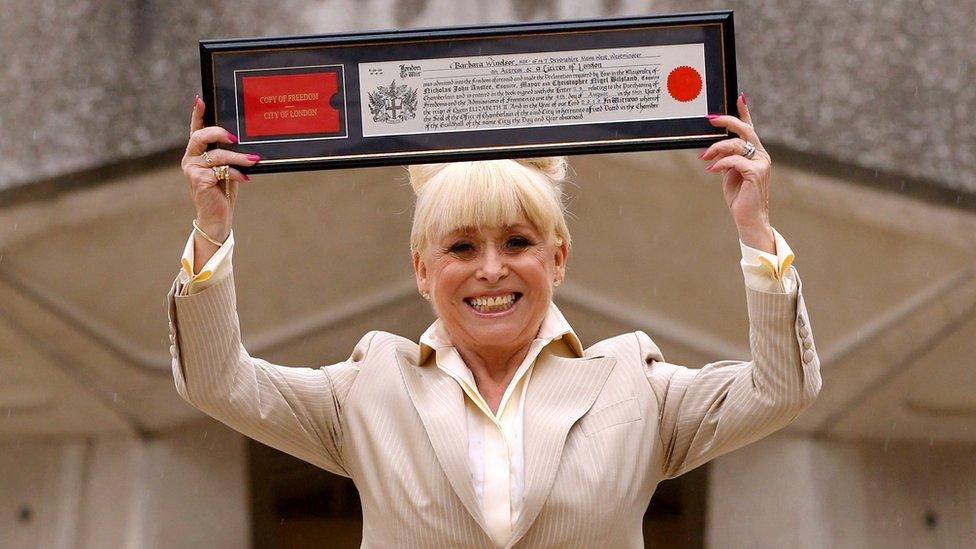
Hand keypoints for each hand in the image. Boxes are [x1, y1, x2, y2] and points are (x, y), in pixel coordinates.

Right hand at [180, 95, 259, 240]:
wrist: (217, 216)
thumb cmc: (223, 191)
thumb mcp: (227, 168)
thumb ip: (228, 154)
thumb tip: (243, 141)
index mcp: (197, 152)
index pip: (196, 129)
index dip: (197, 113)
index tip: (200, 99)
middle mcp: (191, 158)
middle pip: (200, 136)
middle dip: (218, 132)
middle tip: (234, 137)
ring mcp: (192, 169)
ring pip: (216, 155)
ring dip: (238, 157)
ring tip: (253, 160)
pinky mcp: (198, 180)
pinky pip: (221, 171)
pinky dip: (236, 173)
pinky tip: (246, 178)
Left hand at [700, 94, 773, 252]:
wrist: (748, 218)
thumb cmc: (739, 197)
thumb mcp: (729, 174)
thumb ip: (726, 159)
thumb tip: (715, 147)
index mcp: (756, 153)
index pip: (749, 129)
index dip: (744, 112)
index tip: (738, 97)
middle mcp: (761, 155)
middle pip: (745, 130)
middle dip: (727, 121)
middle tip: (710, 119)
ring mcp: (761, 163)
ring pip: (737, 145)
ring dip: (716, 148)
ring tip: (704, 156)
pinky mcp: (757, 173)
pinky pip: (735, 161)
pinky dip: (720, 163)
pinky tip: (711, 169)